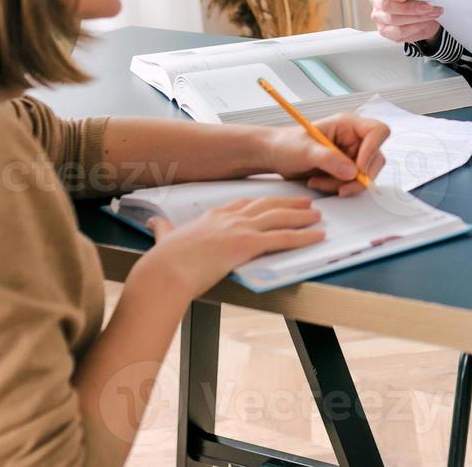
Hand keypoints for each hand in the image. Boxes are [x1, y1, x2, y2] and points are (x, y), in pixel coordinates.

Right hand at [143, 196, 323, 299]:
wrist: (167, 271)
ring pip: (279, 218)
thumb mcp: (164, 237)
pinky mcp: (248, 245)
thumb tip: (154, 223)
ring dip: (301, 216)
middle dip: (289, 202)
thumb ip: (163, 229)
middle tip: (306, 202)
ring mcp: (240, 229)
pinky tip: (316, 236)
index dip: (263, 201)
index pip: (244, 203)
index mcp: (213, 216)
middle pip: (267, 205)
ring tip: (317, 215)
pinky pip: (283, 238)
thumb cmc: (164, 260)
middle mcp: (230, 218)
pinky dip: (303, 236)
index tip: (274, 200)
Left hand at [265, 114, 389, 196]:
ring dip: (344, 184)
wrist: (275, 156)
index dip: (373, 149)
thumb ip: (329, 159)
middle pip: (375, 159)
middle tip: (340, 186)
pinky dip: (337, 187)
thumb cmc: (287, 144)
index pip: (377, 131)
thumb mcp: (305, 150)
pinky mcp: (346, 170)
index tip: (358, 167)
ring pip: (365, 175)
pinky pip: (353, 183)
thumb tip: (352, 171)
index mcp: (347, 124)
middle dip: (358, 176)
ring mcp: (352, 155)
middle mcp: (354, 139)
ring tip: (319, 182)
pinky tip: (319, 183)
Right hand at [370, 0, 442, 45]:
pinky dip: (416, 28)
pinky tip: (426, 22)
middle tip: (429, 7)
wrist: (418, 6)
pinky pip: (399, 33)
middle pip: (388, 6)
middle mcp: (376, 0)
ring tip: (432, 14)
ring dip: (417, 18)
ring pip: (395, 21)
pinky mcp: (385, 31)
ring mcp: (379, 17)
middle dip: (411, 8)